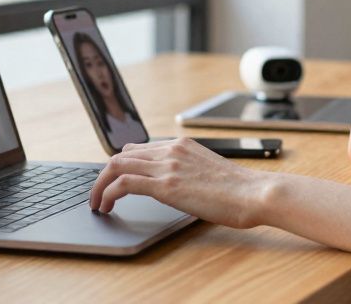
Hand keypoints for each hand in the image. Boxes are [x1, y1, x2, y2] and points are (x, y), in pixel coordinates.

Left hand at [88, 138, 270, 227]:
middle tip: (98, 194)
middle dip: (104, 176)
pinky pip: (123, 183)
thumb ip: (188, 170)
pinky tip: (106, 206)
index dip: (121, 165)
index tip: (114, 181)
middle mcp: (171, 150)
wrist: (254, 193)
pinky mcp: (166, 185)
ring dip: (100, 185)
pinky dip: (107, 193)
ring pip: (116, 166)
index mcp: (182, 145)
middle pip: (122, 155)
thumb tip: (174, 183)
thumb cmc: (239, 189)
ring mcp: (167, 166)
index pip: (139, 149)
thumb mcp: (209, 171)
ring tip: (96, 202)